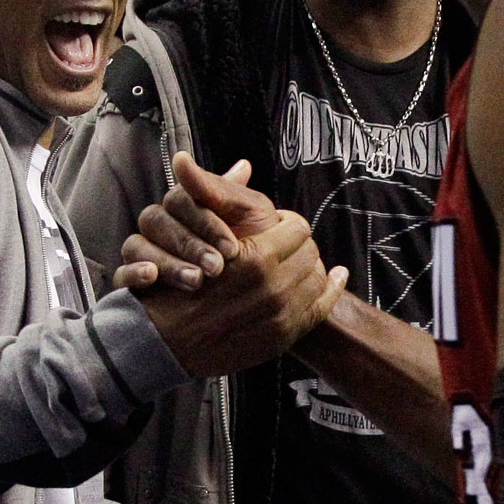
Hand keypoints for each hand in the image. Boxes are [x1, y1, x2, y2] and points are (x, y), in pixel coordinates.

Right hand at [115, 152, 279, 292]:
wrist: (263, 292)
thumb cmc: (259, 248)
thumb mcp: (250, 216)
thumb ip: (223, 189)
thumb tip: (204, 160)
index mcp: (187, 204)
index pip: (181, 199)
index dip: (205, 222)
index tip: (232, 247)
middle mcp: (162, 225)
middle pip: (156, 221)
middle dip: (190, 245)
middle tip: (216, 267)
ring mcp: (146, 252)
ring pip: (137, 246)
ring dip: (167, 262)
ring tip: (195, 280)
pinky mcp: (136, 283)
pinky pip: (121, 274)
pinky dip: (133, 273)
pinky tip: (151, 276)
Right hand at [136, 201, 346, 373]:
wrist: (167, 341)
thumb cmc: (176, 283)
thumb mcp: (194, 234)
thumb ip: (218, 196)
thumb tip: (242, 162)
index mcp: (256, 258)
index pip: (297, 227)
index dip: (285, 222)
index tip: (276, 225)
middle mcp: (275, 288)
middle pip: (310, 251)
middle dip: (298, 245)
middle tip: (284, 244)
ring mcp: (282, 315)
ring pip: (319, 277)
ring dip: (310, 266)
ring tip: (296, 262)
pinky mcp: (285, 336)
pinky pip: (323, 307)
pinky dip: (333, 289)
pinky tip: (336, 277)